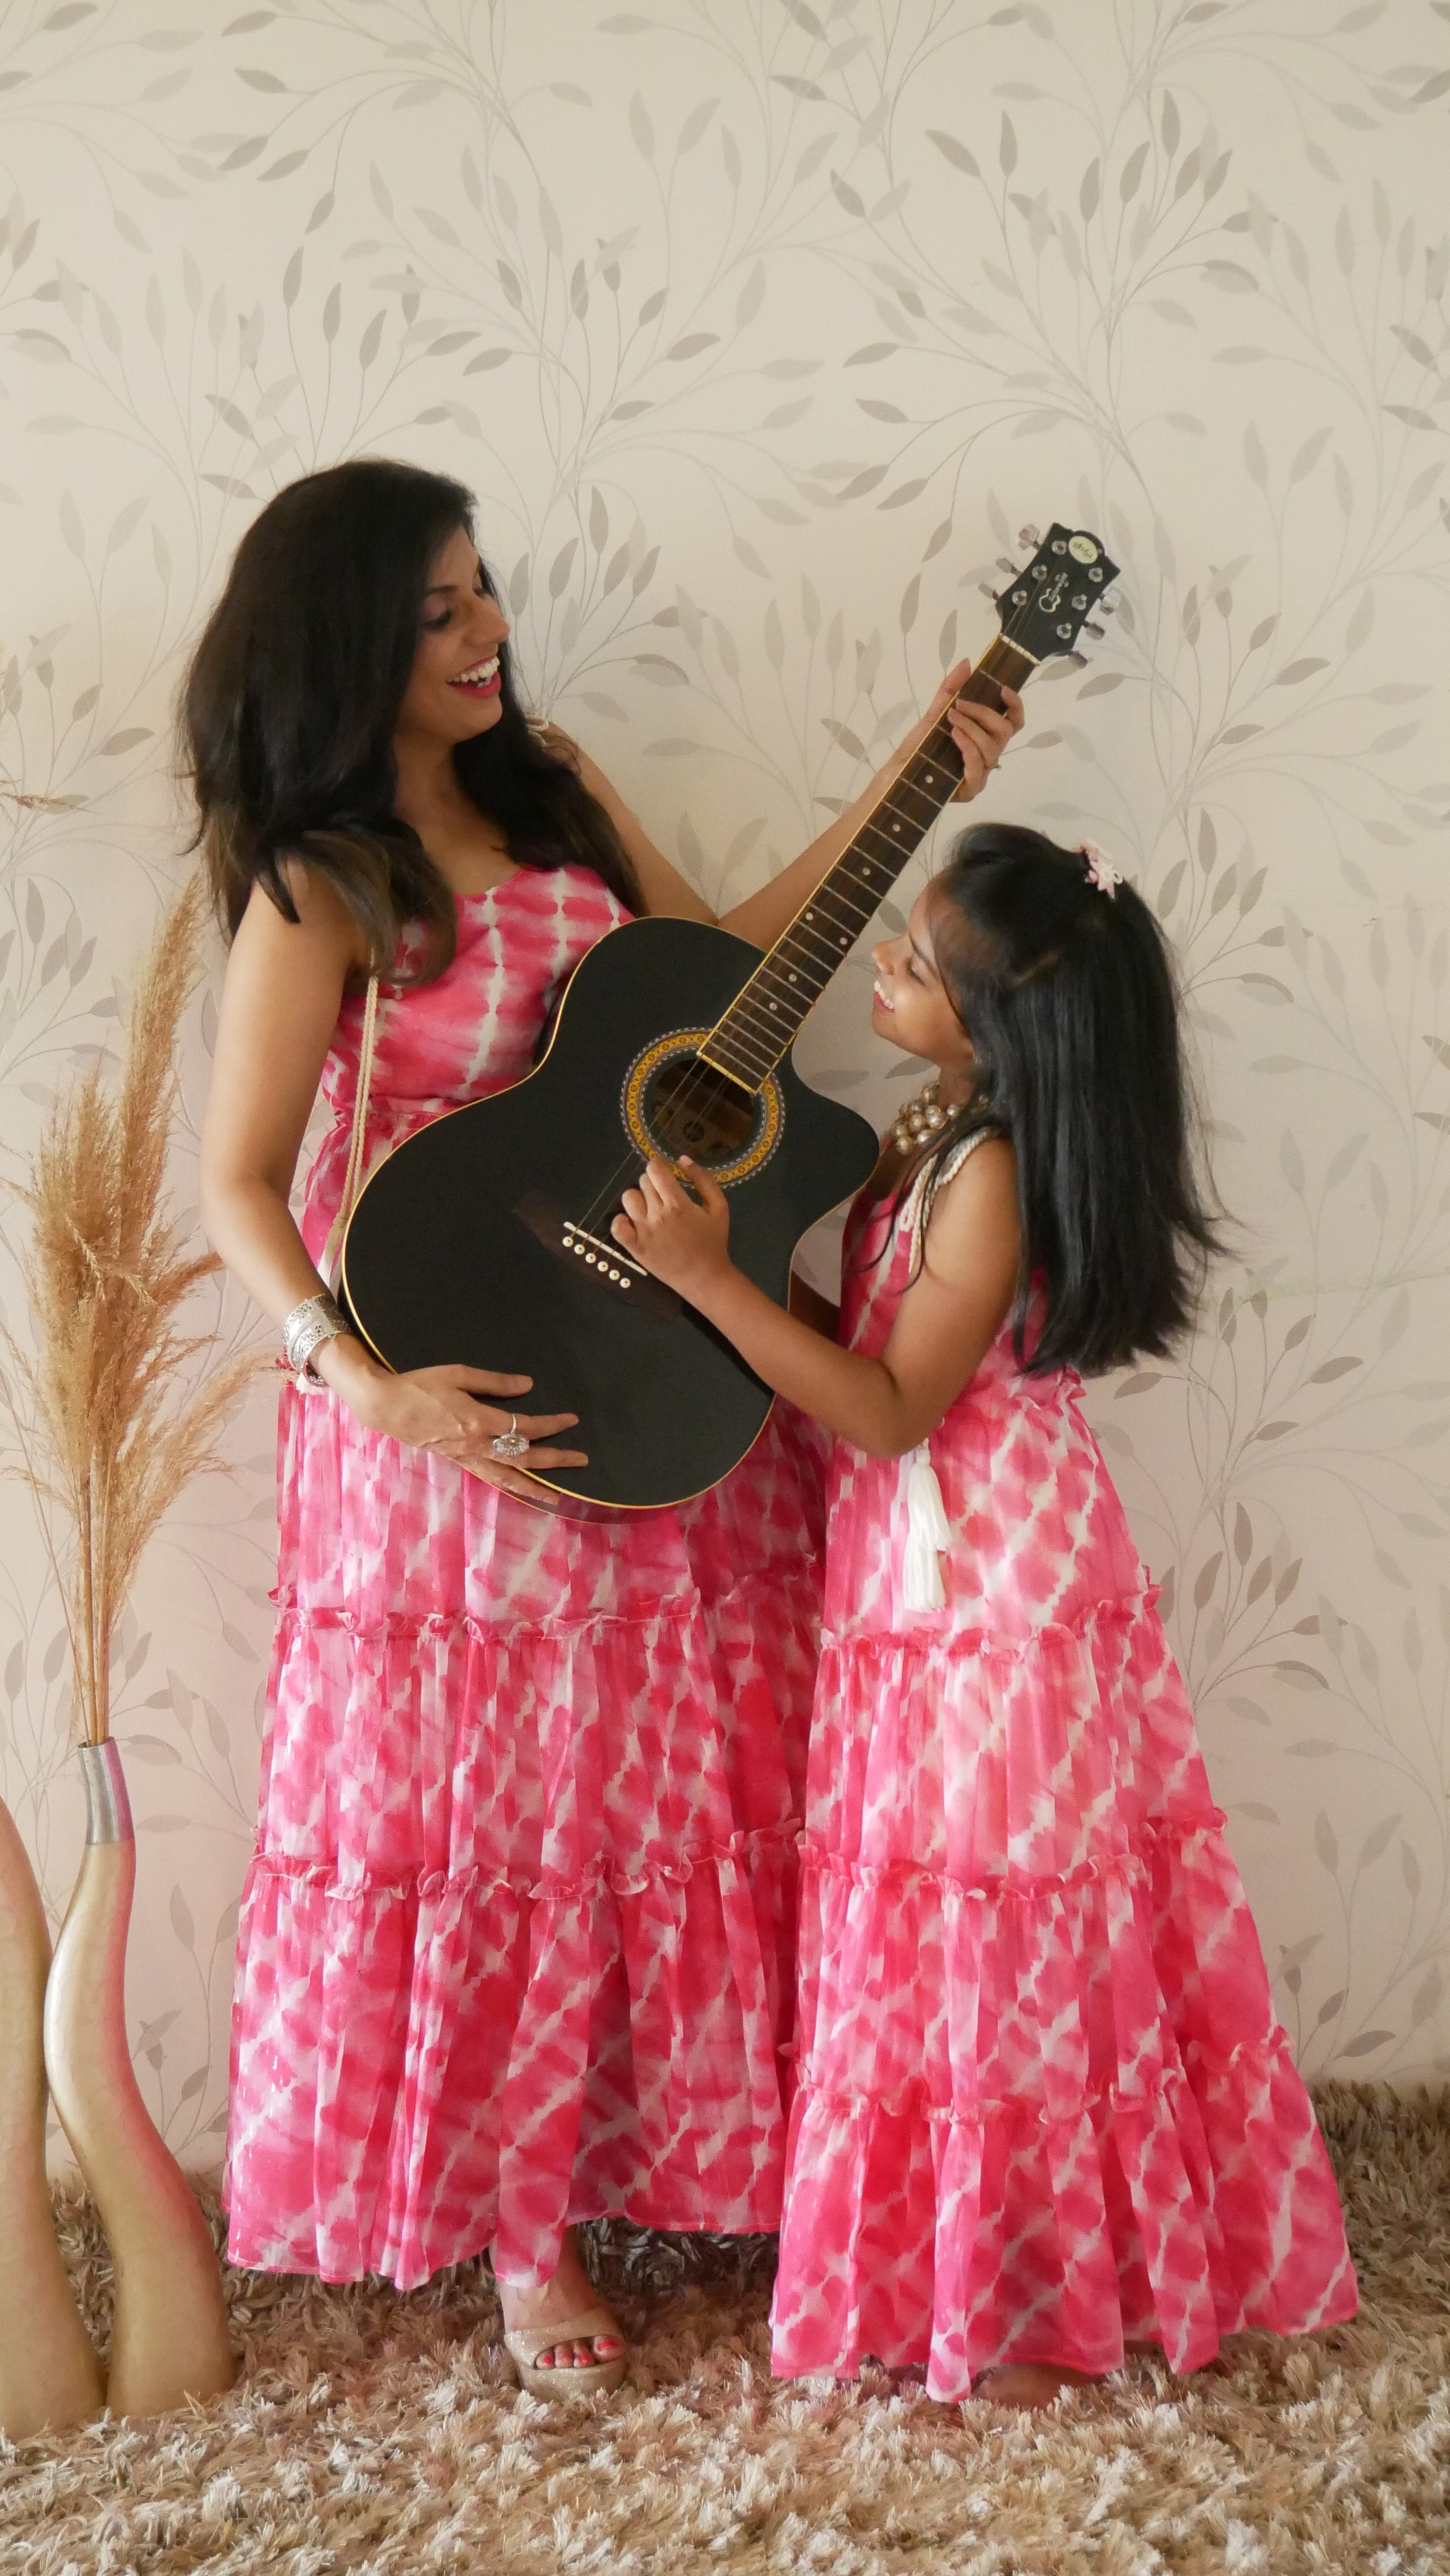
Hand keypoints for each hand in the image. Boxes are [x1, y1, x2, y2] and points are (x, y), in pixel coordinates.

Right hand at [315, 1339, 585, 1504]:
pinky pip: (490, 1478)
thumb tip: (527, 1386)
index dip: (551, 1424)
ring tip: (559, 1496)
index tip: (572, 1419)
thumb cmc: (420, 1385)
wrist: (385, 1406)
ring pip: (507, 1478)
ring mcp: (466, 1457)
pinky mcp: (458, 1461)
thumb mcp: (458, 1374)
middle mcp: (476, 1445)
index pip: (524, 1427)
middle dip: (555, 1460)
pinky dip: (509, 1487)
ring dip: (535, 1487)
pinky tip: (522, 1491)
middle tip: (582, 1460)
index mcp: (479, 1421)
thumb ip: (494, 1383)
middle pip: (523, 1458)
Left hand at [612, 1156, 732, 1302]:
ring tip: (649, 1209)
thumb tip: (683, 1159)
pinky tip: (633, 1223)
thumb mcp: (719, 1207)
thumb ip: (703, 1180)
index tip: (661, 1170)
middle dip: (652, 1183)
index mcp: (678, 1203)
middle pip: (643, 1182)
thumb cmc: (713, 1242)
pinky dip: (621, 1221)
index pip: (655, 1170)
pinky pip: (617, 1226)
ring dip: (638, 1198)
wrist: (704, 1277)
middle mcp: (657, 1215)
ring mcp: (643, 1231)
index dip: (657, 1165)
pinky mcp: (634, 1247)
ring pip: (628, 1198)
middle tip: (663, 1195)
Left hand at [905, 657, 1023, 800]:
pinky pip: (979, 770)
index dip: (1015, 705)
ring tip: (951, 721)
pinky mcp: (970, 790)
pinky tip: (955, 737)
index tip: (1002, 689)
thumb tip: (966, 663)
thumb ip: (951, 689)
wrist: (898, 772)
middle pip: (1005, 732)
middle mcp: (988, 755)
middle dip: (984, 713)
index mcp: (985, 736)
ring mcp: (981, 774)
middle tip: (959, 705)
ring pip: (991, 749)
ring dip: (972, 729)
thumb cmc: (919, 746)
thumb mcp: (935, 713)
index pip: (1013, 722)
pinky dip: (968, 749)